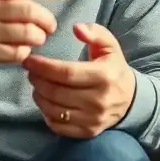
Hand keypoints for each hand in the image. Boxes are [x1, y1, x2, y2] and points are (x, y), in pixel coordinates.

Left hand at [22, 22, 135, 138]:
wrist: (130, 100)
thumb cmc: (114, 69)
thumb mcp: (110, 46)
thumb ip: (95, 33)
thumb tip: (76, 28)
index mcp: (104, 76)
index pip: (66, 73)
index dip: (44, 67)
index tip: (29, 60)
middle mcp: (99, 100)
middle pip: (57, 92)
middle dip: (37, 81)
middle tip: (31, 72)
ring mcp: (93, 119)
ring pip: (54, 110)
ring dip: (39, 96)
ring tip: (37, 85)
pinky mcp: (88, 132)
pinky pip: (58, 126)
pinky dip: (46, 114)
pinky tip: (46, 101)